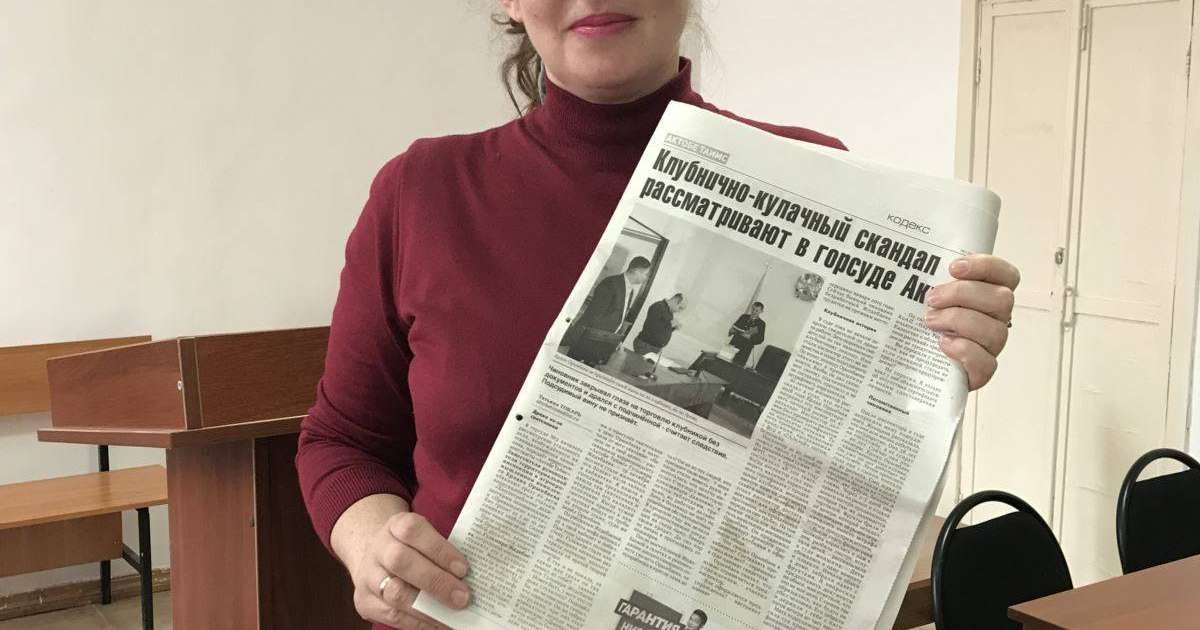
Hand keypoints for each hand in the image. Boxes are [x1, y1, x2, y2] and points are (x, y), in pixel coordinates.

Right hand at [348, 512, 470, 628]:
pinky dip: (418, 622)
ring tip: (452, 615)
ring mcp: (368, 575)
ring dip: (428, 607)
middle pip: (401, 561)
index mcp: (396, 525)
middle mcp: (378, 548)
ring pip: (395, 593)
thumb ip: (443, 552)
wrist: (374, 557)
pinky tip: (437, 624)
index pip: (413, 531)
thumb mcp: (424, 537)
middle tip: (462, 597)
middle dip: (436, 581)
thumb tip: (472, 578)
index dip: (439, 550)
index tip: (463, 569)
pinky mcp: (365, 601)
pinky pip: (392, 615)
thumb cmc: (411, 548)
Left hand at [924, 254, 1019, 390]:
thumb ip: (931, 277)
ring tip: (930, 321)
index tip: (954, 267)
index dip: (986, 267)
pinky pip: (986, 362)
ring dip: (959, 321)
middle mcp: (997, 320)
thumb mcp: (928, 297)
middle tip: (931, 298)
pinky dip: (964, 351)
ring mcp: (991, 347)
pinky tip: (943, 344)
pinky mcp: (981, 372)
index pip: (1007, 275)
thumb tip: (909, 251)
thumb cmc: (924, 323)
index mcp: (989, 295)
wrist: (913, 364)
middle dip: (963, 294)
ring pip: (995, 331)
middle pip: (1002, 300)